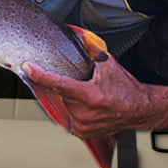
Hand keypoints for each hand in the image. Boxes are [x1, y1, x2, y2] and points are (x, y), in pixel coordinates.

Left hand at [21, 51, 167, 137]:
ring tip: (92, 98)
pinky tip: (90, 107)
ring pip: (65, 106)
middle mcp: (84, 113)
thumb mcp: (107, 64)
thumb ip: (90, 50)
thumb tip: (76, 35)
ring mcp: (84, 125)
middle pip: (62, 94)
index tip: (28, 68)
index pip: (58, 83)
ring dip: (73, 100)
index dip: (40, 75)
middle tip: (87, 86)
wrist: (139, 109)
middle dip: (70, 87)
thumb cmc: (126, 89)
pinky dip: (76, 110)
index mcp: (88, 95)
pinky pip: (70, 117)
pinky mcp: (84, 132)